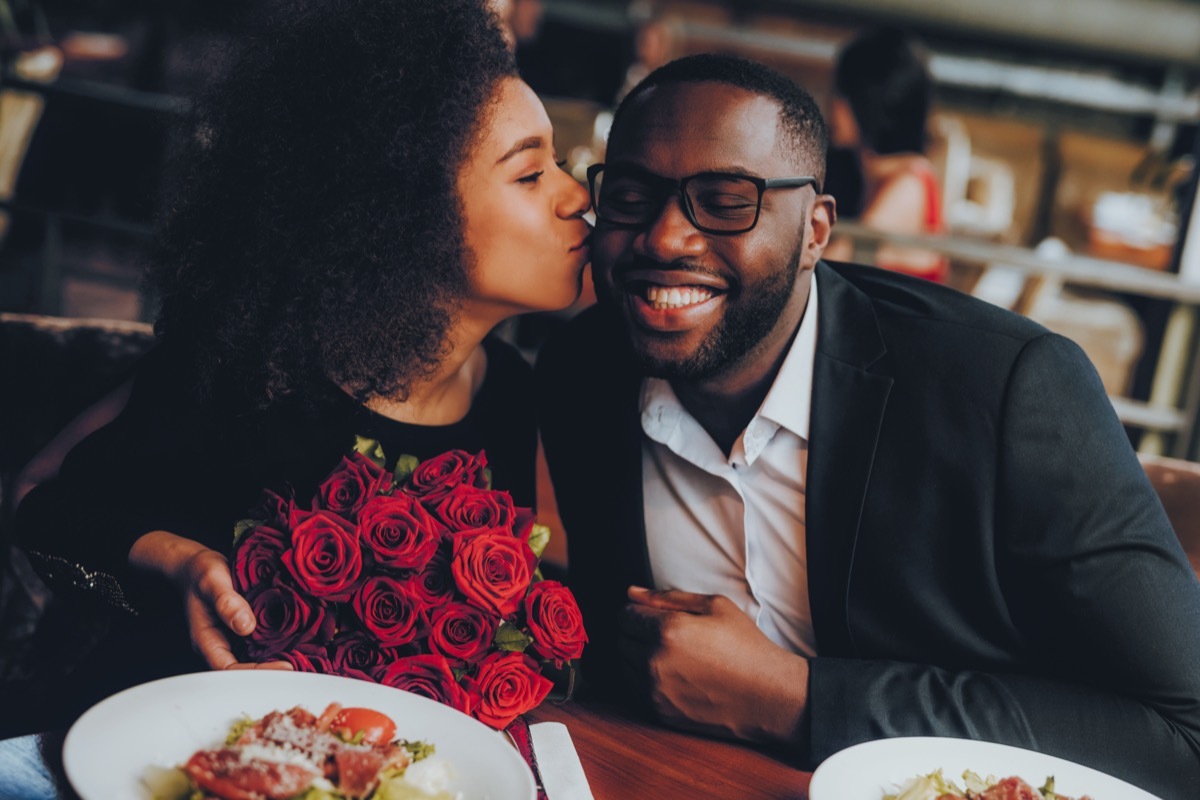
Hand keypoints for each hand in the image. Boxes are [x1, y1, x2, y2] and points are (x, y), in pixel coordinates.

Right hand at [177, 546, 290, 670]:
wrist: (199, 566)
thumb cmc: (202, 573)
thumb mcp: (212, 581)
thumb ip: (226, 602)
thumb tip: (245, 626)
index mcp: (207, 641)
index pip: (230, 668)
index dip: (257, 672)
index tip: (284, 666)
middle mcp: (220, 645)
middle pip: (245, 669)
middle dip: (271, 670)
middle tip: (300, 665)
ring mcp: (233, 639)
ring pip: (255, 658)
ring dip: (276, 659)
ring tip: (303, 657)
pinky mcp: (244, 630)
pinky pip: (260, 643)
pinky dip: (276, 645)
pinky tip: (295, 641)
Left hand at [619, 586, 808, 743]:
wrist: (766, 695)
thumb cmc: (745, 647)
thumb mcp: (714, 606)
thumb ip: (668, 597)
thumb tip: (633, 592)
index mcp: (668, 630)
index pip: (625, 615)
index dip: (637, 612)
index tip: (651, 616)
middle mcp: (655, 661)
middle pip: (621, 639)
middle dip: (636, 633)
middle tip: (665, 635)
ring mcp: (655, 690)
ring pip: (624, 666)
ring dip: (638, 657)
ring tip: (670, 656)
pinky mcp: (660, 712)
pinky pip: (634, 690)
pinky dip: (644, 681)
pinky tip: (671, 676)